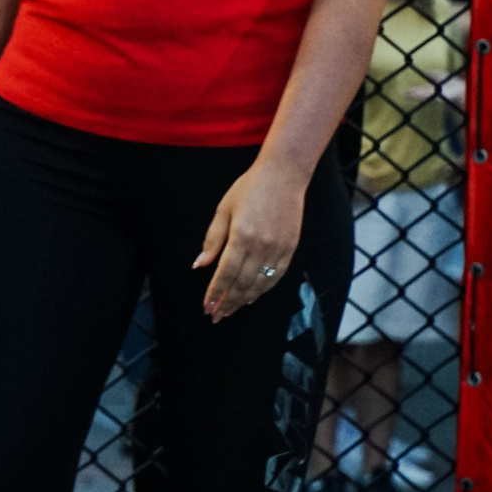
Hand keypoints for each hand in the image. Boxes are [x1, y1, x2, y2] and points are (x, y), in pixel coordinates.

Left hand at [193, 159, 305, 320]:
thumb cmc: (249, 189)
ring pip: (259, 284)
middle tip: (215, 315)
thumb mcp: (224, 210)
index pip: (225, 273)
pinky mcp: (290, 249)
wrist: (284, 176)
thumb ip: (213, 239)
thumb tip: (201, 264)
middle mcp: (262, 247)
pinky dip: (262, 290)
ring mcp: (279, 250)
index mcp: (242, 237)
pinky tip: (251, 298)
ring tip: (229, 311)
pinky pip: (275, 277)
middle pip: (242, 283)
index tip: (206, 306)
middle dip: (227, 302)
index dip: (215, 293)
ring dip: (243, 300)